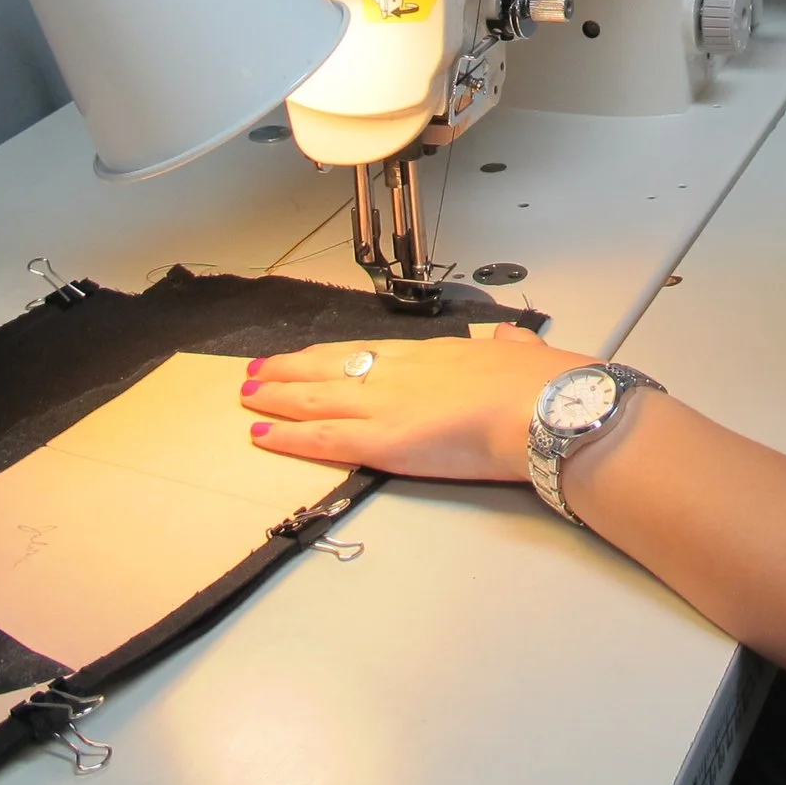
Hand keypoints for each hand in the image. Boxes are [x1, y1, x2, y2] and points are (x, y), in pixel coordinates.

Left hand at [241, 325, 593, 481]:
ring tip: (248, 395)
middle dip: (288, 370)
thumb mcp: (520, 352)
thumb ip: (509, 349)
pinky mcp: (378, 440)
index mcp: (429, 354)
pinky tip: (262, 434)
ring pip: (312, 398)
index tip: (305, 356)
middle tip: (256, 370)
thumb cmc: (536, 383)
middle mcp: (396, 372)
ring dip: (275, 396)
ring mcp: (382, 404)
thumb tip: (514, 344)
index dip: (327, 355)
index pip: (364, 351)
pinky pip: (319, 438)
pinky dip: (286, 436)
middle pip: (327, 367)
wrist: (537, 406)